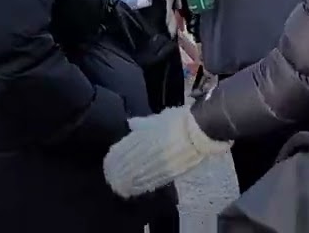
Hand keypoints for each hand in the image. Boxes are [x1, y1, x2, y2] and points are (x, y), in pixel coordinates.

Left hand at [103, 106, 229, 198]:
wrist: (201, 131)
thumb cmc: (180, 121)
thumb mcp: (158, 118)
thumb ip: (143, 123)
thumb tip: (130, 123)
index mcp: (144, 137)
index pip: (123, 151)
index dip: (114, 158)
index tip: (108, 163)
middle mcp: (148, 153)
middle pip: (127, 166)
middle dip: (117, 173)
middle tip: (110, 177)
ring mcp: (158, 165)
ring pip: (137, 177)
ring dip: (127, 182)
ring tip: (120, 186)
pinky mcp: (169, 174)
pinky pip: (151, 182)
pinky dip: (141, 186)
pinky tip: (135, 189)